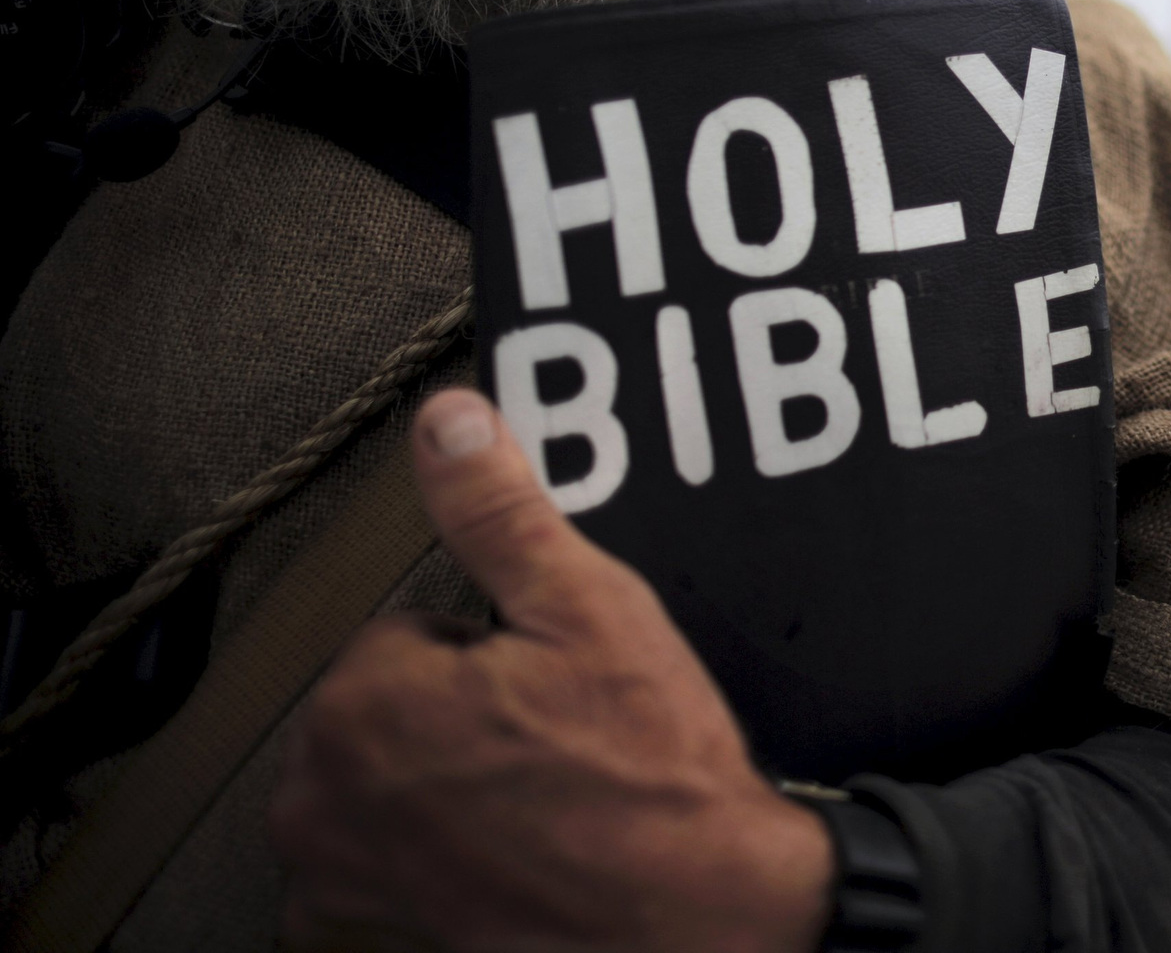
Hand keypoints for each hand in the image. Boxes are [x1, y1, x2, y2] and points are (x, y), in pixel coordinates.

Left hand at [271, 389, 833, 950]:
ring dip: (434, 779)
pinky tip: (495, 849)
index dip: (492, 648)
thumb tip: (450, 423)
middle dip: (457, 710)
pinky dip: (415, 855)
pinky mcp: (365, 930)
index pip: (408, 629)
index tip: (548, 683)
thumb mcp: (591, 609)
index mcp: (364, 700)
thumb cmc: (650, 778)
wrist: (694, 914)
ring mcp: (337, 873)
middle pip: (385, 704)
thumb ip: (500, 511)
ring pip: (375, 777)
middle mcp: (322, 793)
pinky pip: (362, 863)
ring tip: (535, 792)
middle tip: (552, 737)